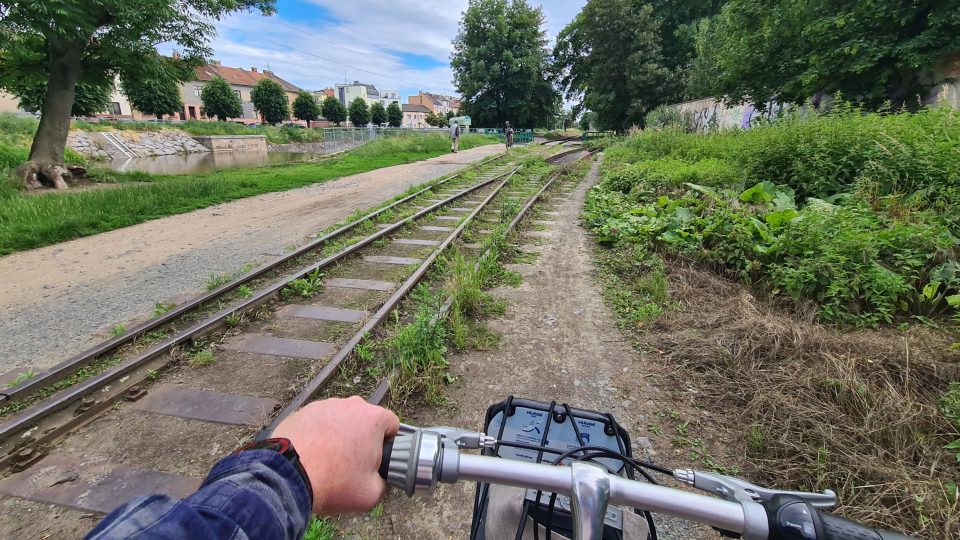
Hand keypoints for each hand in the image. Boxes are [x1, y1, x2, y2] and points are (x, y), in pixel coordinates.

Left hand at [272, 396, 399, 514]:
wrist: (287, 478)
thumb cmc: (332, 483)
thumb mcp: (371, 494)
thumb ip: (384, 482)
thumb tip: (379, 478)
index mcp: (373, 419)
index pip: (393, 424)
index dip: (388, 444)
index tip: (377, 459)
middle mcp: (350, 405)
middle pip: (365, 421)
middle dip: (362, 439)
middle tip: (352, 463)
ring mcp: (324, 405)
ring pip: (340, 420)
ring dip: (339, 436)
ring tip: (328, 461)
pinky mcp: (303, 411)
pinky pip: (318, 422)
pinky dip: (318, 435)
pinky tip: (312, 455)